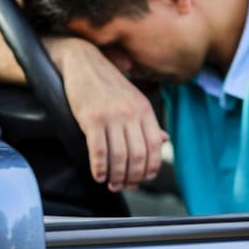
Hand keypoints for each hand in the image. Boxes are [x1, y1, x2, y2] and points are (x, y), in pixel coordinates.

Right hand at [44, 37, 167, 191]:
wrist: (84, 63)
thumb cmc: (109, 84)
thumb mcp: (134, 100)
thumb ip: (148, 122)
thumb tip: (164, 140)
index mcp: (144, 109)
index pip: (155, 145)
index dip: (151, 166)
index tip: (145, 178)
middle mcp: (131, 113)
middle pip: (138, 155)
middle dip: (133, 176)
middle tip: (126, 186)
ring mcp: (112, 116)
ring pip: (119, 157)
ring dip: (116, 177)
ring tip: (112, 184)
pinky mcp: (91, 119)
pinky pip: (99, 151)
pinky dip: (100, 168)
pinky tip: (99, 176)